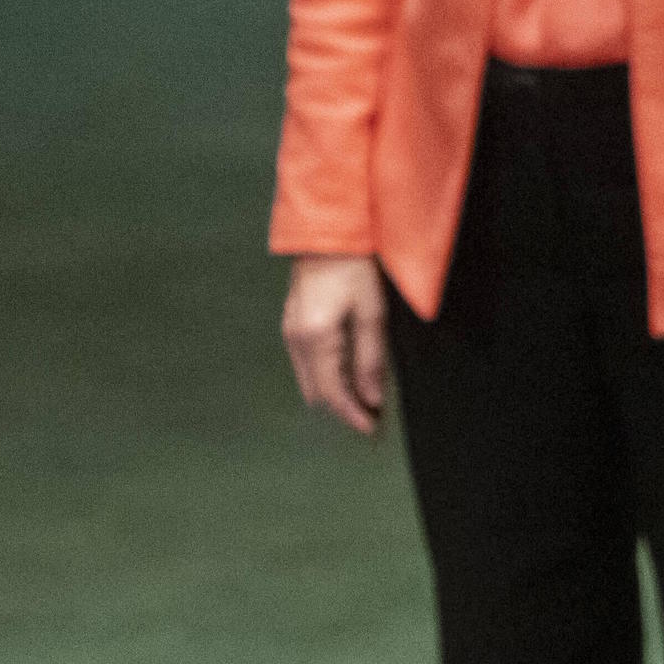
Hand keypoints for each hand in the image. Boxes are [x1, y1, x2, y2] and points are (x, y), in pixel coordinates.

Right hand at [281, 255, 387, 434]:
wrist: (327, 233)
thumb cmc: (353, 267)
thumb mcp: (372, 314)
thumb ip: (371, 359)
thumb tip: (372, 398)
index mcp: (315, 337)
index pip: (331, 393)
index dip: (352, 415)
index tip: (372, 430)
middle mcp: (296, 338)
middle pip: (317, 392)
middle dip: (344, 409)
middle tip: (373, 420)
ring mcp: (290, 331)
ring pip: (310, 380)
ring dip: (336, 394)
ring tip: (366, 402)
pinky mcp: (293, 325)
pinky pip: (307, 364)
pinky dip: (328, 377)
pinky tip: (349, 377)